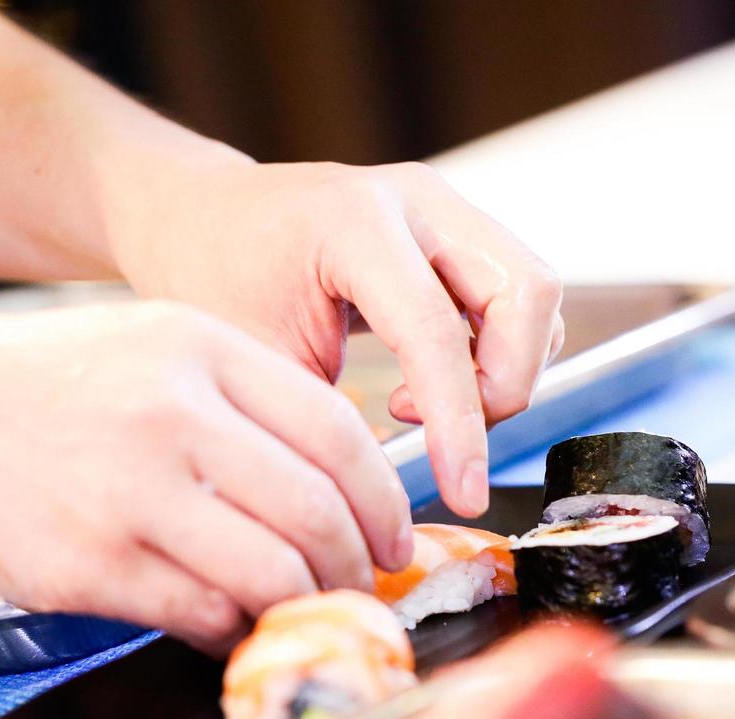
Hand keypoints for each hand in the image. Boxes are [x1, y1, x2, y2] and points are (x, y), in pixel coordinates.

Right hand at [0, 302, 412, 650]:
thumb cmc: (23, 385)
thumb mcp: (143, 349)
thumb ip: (236, 406)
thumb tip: (329, 491)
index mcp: (199, 349)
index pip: (337, 433)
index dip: (383, 500)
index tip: (393, 538)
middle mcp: (172, 413)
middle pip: (318, 510)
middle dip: (359, 567)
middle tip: (362, 591)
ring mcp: (128, 491)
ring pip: (273, 573)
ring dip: (306, 608)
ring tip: (304, 615)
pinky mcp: (86, 563)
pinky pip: (202, 614)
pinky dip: (235, 630)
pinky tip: (230, 626)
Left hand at [105, 161, 564, 516]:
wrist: (200, 219)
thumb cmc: (214, 282)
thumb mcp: (253, 363)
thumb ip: (325, 423)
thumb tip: (382, 501)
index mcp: (354, 221)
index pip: (438, 332)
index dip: (460, 425)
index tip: (464, 494)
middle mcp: (415, 201)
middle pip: (527, 292)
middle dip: (508, 385)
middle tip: (447, 439)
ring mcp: (444, 208)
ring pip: (534, 294)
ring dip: (505, 369)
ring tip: (420, 406)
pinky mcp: (456, 230)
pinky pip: (515, 296)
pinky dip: (495, 353)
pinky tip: (424, 380)